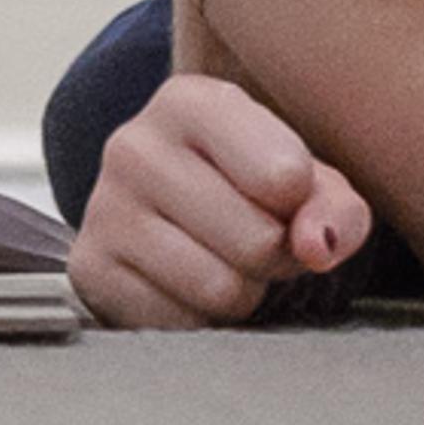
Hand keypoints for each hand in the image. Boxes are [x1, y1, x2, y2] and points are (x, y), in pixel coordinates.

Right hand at [69, 70, 371, 329]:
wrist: (173, 216)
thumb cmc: (252, 191)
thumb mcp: (310, 184)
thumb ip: (335, 209)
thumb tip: (316, 247)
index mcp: (190, 102)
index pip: (284, 177)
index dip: (304, 207)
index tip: (286, 198)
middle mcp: (133, 145)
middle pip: (257, 241)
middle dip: (274, 257)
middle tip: (256, 241)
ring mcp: (102, 208)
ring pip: (220, 288)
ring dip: (240, 291)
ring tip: (222, 261)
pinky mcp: (88, 268)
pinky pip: (180, 323)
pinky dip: (197, 317)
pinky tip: (184, 284)